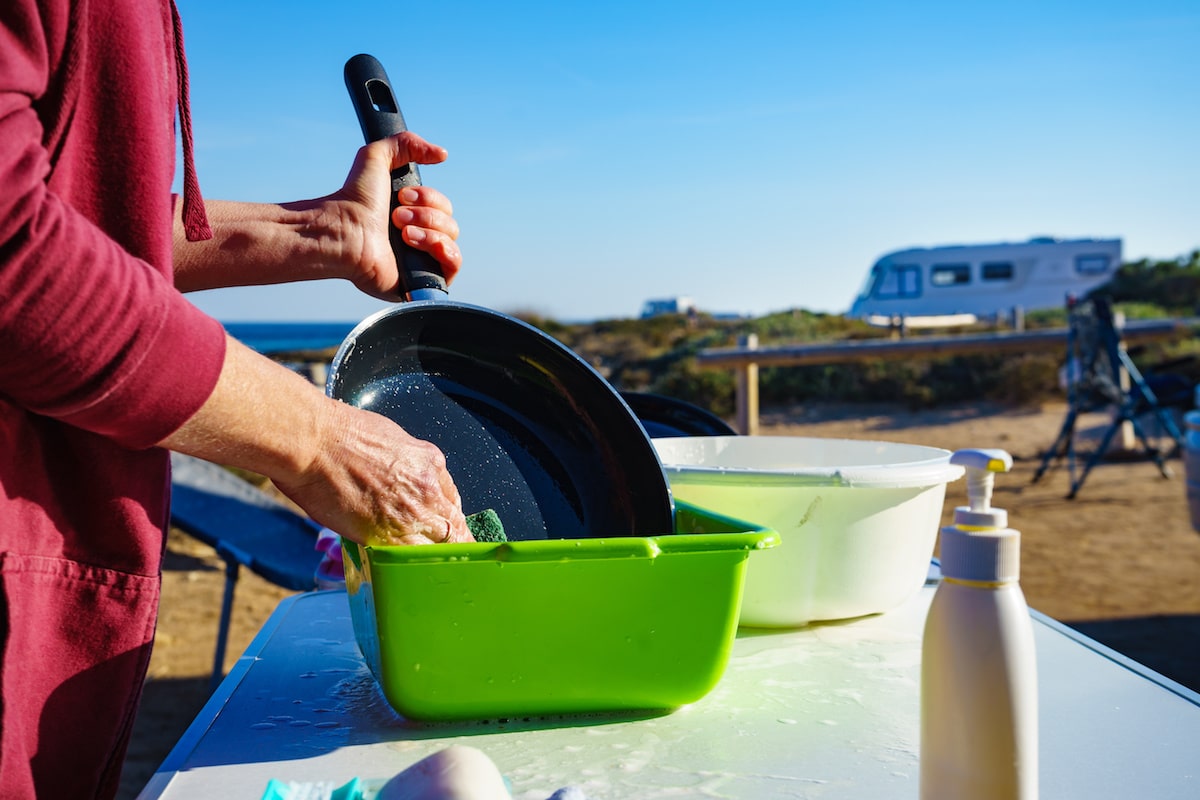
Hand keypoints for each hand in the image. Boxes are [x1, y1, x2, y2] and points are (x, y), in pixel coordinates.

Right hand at [158, 338, 471, 546]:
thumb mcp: (388, 440)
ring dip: (435, 561)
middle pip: (454, 528)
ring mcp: (413, 514)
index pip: (452, 502)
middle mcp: (429, 488)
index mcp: (430, 462)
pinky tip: (413, 579)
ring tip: (430, 575)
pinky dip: (413, 571)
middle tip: (442, 560)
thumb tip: (399, 483)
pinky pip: (412, 561)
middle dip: (448, 544)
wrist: (314, 442)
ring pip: (440, 549)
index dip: (448, 521)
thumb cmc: (338, 435)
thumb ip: (404, 465)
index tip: (444, 532)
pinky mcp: (391, 535)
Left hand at [331, 131, 461, 299]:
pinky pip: (453, 265)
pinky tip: (417, 244)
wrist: (343, 233)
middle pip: (450, 223)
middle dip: (426, 215)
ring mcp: (421, 261)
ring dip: (429, 232)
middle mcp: (419, 238)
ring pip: (451, 241)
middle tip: (396, 216)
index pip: (444, 206)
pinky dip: (443, 252)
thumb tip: (442, 154)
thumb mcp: (377, 156)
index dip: (428, 198)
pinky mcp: (421, 281)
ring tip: (402, 234)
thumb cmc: (354, 200)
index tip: (401, 197)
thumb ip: (407, 144)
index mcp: (414, 215)